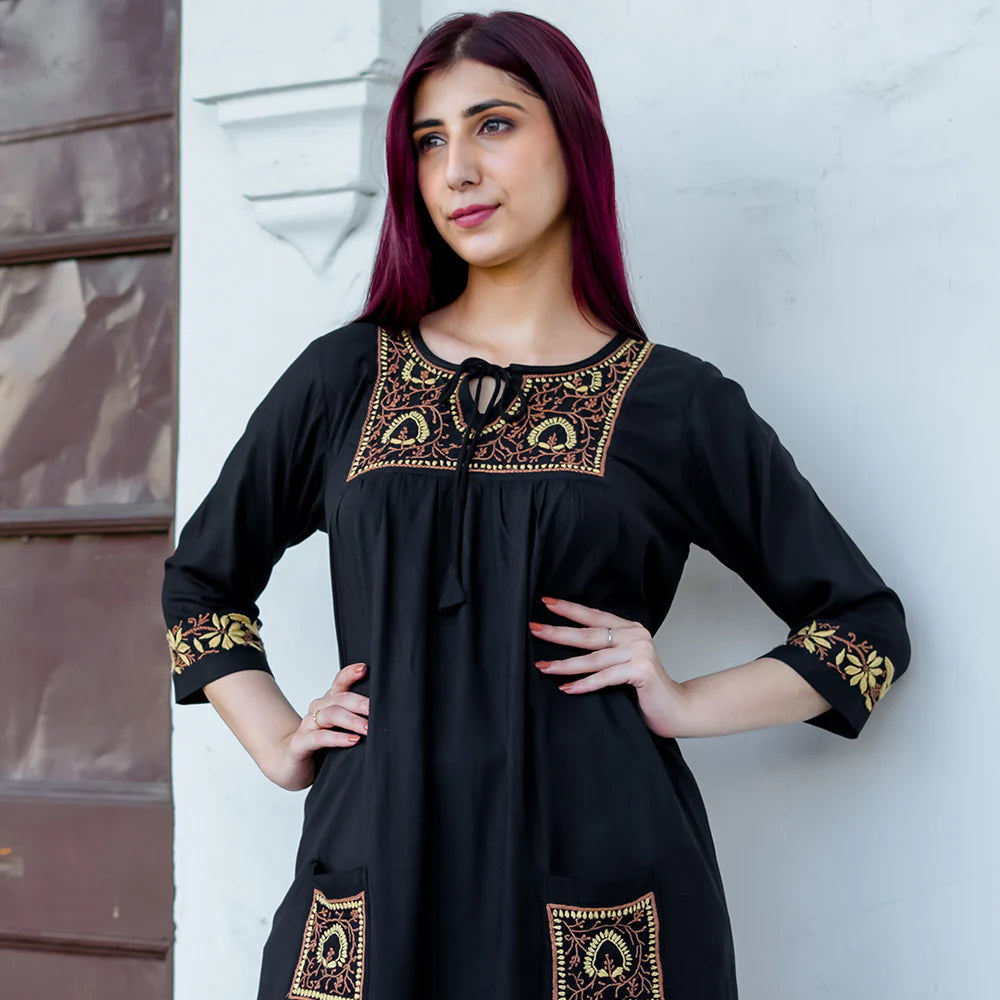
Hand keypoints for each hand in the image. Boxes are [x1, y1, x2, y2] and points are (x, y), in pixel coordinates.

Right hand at [271, 662, 369, 789]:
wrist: (289, 764)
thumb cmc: (320, 746)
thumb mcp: (340, 729)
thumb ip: (356, 719)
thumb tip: (385, 714)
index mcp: (327, 703)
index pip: (338, 683)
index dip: (349, 674)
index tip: (364, 669)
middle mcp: (317, 710)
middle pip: (339, 698)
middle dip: (360, 702)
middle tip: (376, 710)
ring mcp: (307, 726)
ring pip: (330, 714)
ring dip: (352, 720)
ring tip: (368, 729)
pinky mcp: (300, 744)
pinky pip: (319, 737)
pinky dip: (337, 738)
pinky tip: (352, 740)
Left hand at [530, 597, 688, 738]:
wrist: (678, 709)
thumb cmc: (646, 689)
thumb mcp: (623, 663)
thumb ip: (605, 652)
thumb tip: (567, 646)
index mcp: (630, 629)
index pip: (594, 617)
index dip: (570, 609)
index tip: (547, 602)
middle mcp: (636, 635)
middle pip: (589, 634)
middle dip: (559, 632)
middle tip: (534, 629)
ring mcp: (640, 652)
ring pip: (594, 657)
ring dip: (565, 664)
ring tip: (543, 666)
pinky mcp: (642, 670)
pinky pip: (606, 677)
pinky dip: (586, 684)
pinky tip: (567, 688)